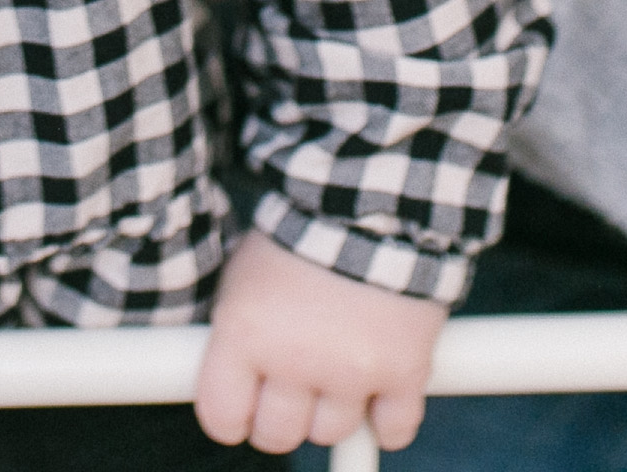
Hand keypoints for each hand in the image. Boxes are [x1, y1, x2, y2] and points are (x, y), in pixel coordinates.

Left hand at [194, 228, 444, 454]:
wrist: (376, 192)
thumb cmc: (302, 230)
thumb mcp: (246, 272)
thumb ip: (237, 334)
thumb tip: (232, 387)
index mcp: (245, 332)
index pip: (222, 417)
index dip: (233, 416)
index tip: (246, 406)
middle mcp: (294, 359)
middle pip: (277, 435)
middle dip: (284, 413)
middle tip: (296, 381)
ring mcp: (351, 370)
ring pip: (331, 431)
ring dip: (335, 406)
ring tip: (341, 359)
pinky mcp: (404, 371)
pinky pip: (392, 429)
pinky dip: (389, 417)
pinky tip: (381, 387)